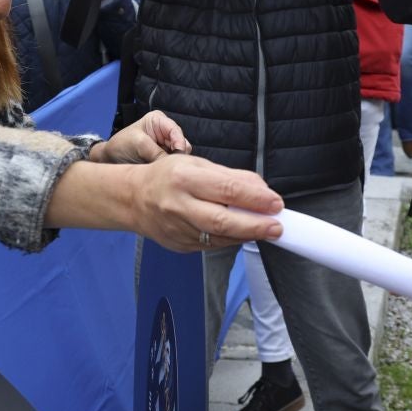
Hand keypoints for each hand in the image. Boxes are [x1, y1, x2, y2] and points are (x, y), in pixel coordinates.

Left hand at [93, 110, 191, 163]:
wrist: (109, 159)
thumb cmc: (121, 145)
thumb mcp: (138, 145)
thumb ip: (157, 152)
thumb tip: (173, 164)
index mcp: (158, 120)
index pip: (175, 130)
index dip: (179, 142)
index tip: (177, 154)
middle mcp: (165, 132)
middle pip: (182, 143)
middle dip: (177, 155)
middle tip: (170, 165)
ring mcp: (166, 146)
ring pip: (180, 155)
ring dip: (173, 163)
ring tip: (163, 169)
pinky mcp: (165, 159)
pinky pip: (174, 164)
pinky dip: (169, 169)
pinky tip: (163, 173)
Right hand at [127, 156, 283, 250]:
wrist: (133, 199)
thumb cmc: (167, 176)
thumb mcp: (196, 165)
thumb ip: (230, 177)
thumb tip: (262, 190)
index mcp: (185, 178)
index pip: (226, 189)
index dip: (255, 199)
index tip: (276, 203)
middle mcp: (179, 205)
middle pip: (223, 221)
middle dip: (255, 225)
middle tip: (277, 226)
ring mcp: (178, 229)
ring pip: (219, 237)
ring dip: (246, 234)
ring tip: (266, 230)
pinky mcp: (180, 245)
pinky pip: (211, 245)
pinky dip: (231, 240)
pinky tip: (242, 234)